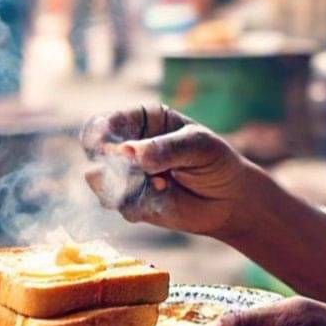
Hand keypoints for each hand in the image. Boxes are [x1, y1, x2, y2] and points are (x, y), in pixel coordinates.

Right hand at [81, 104, 263, 240]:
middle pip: (95, 151)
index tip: (110, 147)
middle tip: (137, 171)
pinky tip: (163, 196)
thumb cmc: (216, 162)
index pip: (107, 122)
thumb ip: (167, 149)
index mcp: (142, 120)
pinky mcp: (131, 203)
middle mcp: (128, 146)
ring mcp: (127, 176)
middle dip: (110, 163)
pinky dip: (137, 204)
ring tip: (158, 184)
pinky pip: (119, 204)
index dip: (101, 134)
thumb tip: (129, 153)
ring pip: (100, 181)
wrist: (230, 201)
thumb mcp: (199, 147)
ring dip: (124, 185)